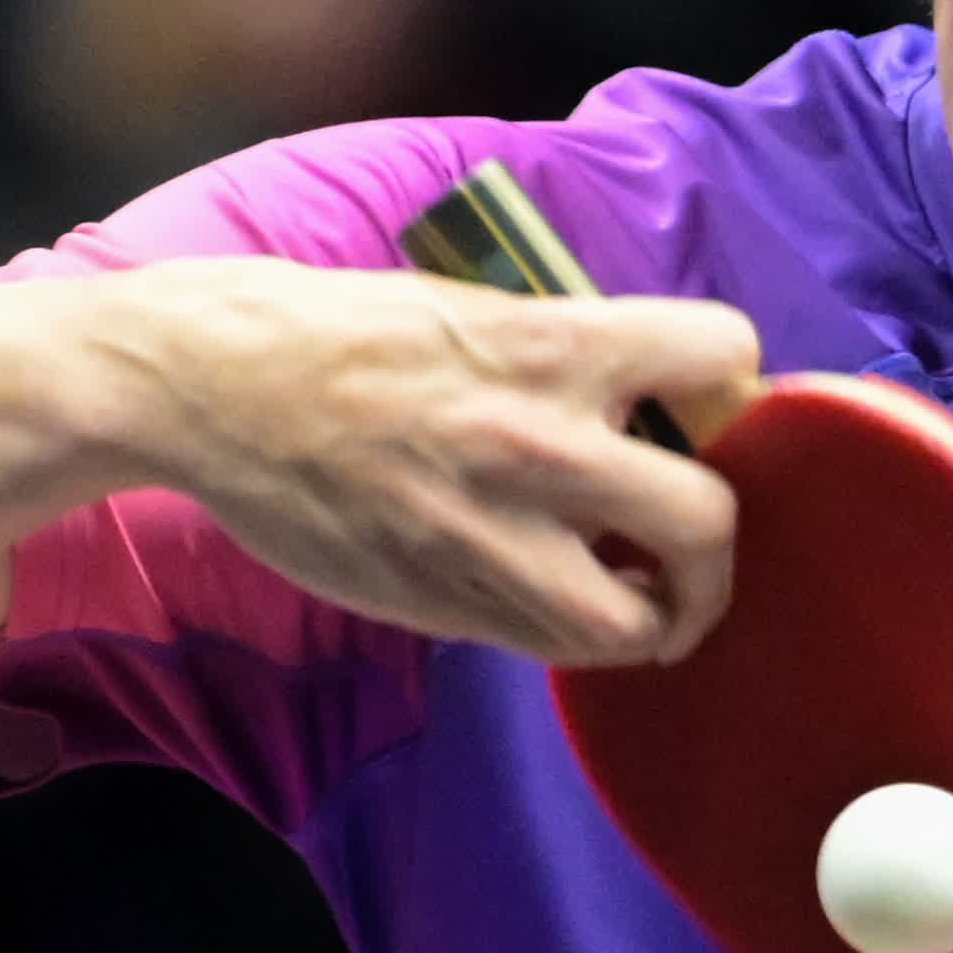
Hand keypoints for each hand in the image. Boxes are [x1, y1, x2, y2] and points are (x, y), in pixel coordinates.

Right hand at [101, 259, 757, 667]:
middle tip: (697, 544)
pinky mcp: (441, 601)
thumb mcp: (483, 307)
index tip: (715, 416)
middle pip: (707, 521)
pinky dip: (577, 635)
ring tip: (644, 599)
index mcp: (557, 343)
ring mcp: (491, 535)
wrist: (214, 385)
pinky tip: (564, 601)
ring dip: (660, 618)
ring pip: (633, 622)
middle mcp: (541, 442)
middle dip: (720, 547)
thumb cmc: (349, 332)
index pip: (724, 354)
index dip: (738, 392)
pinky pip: (550, 646)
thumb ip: (575, 356)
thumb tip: (661, 402)